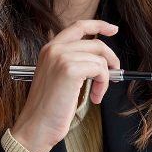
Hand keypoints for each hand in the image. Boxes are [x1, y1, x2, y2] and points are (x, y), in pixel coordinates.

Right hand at [11, 20, 119, 151]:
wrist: (36, 126)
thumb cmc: (48, 108)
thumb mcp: (59, 78)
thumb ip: (74, 63)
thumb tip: (101, 60)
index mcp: (50, 49)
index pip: (78, 26)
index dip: (98, 25)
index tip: (113, 29)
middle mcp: (54, 49)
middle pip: (95, 43)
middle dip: (110, 58)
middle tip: (115, 73)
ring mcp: (61, 57)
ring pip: (99, 59)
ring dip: (104, 79)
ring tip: (96, 93)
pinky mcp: (70, 70)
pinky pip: (100, 70)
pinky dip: (102, 84)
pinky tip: (95, 97)